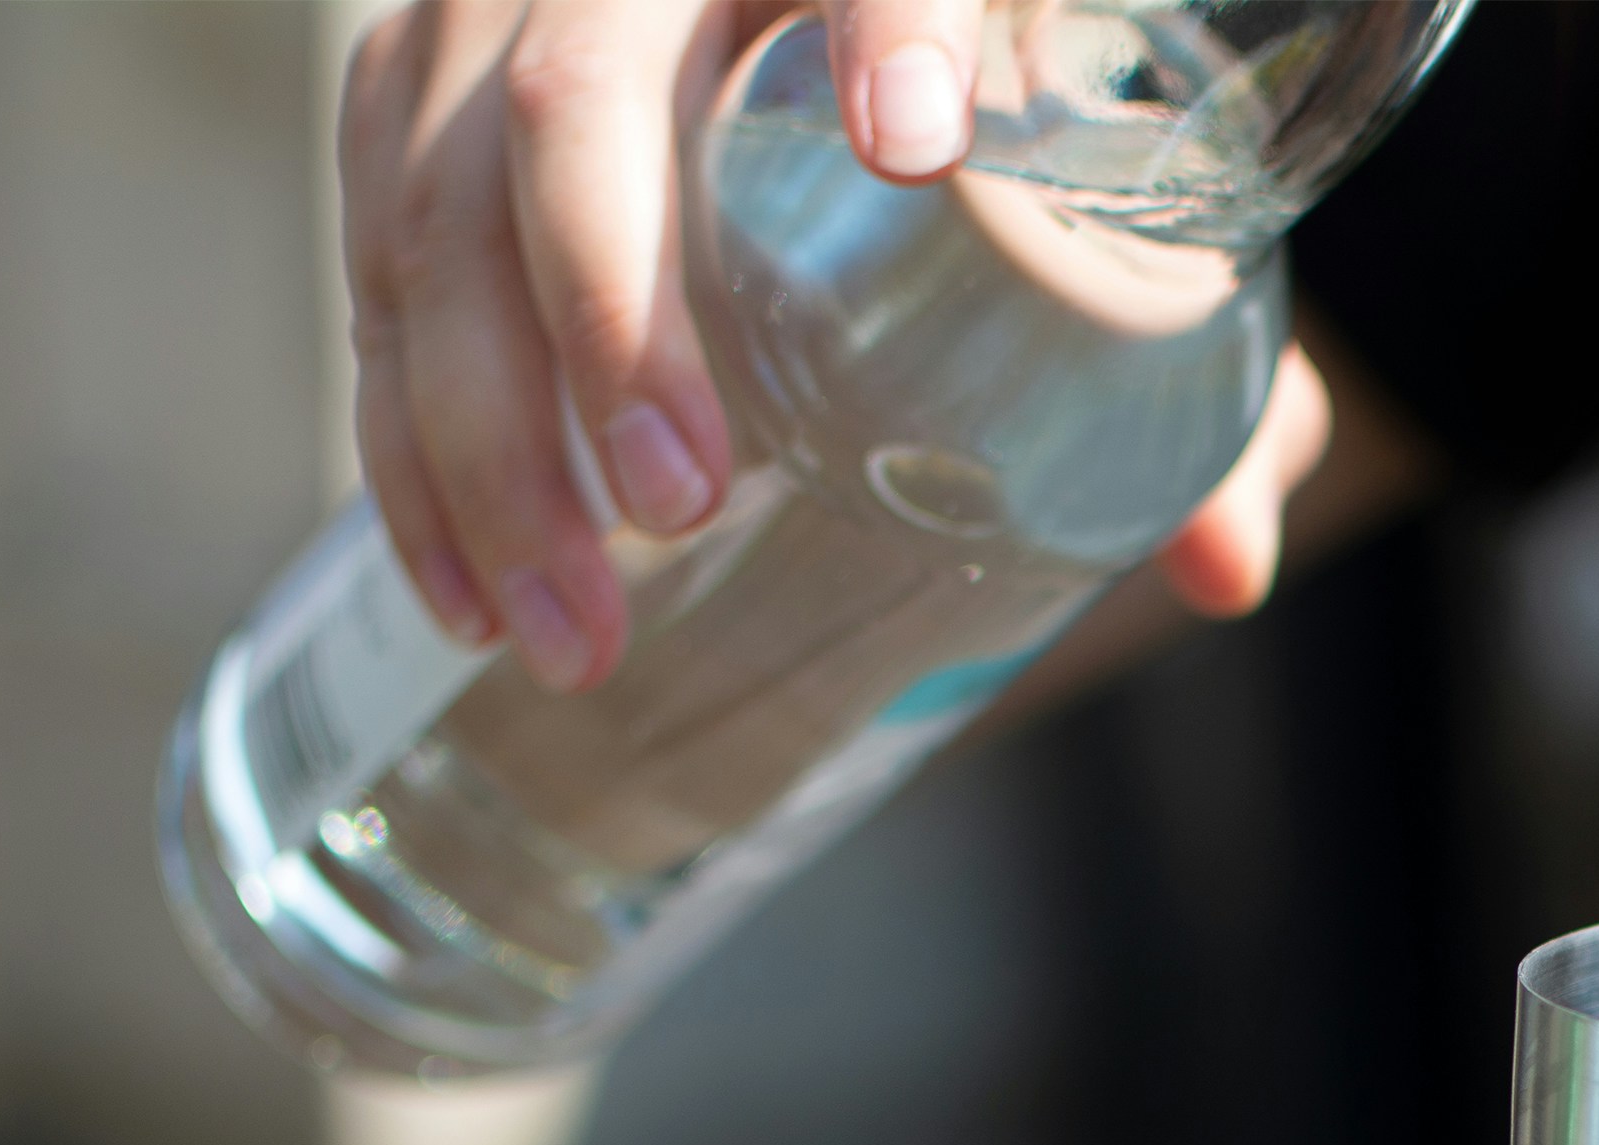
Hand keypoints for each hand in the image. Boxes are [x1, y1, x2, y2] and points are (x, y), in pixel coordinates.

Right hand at [339, 0, 1317, 691]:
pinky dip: (402, 427)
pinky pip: (372, 235)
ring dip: (475, 428)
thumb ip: (1191, 376)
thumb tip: (1226, 575)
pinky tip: (461, 582)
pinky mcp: (431, 77)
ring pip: (435, 184)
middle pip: (581, 98)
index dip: (888, 21)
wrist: (881, 47)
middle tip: (680, 511)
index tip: (919, 148)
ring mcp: (522, 1)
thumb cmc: (1011, 133)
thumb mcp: (1117, 221)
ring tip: (565, 627)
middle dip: (606, 318)